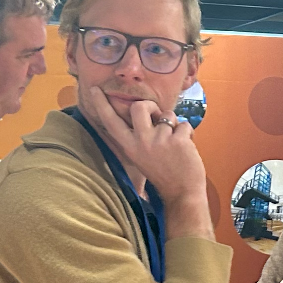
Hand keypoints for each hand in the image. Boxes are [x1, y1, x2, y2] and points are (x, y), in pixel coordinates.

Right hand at [81, 86, 208, 229]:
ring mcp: (159, 140)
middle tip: (157, 117)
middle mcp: (141, 141)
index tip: (94, 89)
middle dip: (151, 106)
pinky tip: (186, 148)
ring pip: (167, 114)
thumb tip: (145, 114)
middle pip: (139, 106)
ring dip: (174, 124)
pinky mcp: (178, 140)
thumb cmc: (163, 173)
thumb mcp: (141, 156)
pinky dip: (188, 133)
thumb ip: (139, 137)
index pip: (111, 121)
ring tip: (175, 141)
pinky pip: (184, 124)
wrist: (182, 193)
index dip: (101, 104)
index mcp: (129, 146)